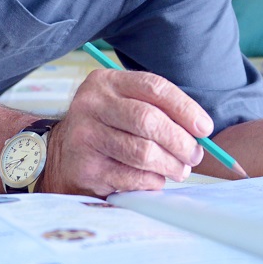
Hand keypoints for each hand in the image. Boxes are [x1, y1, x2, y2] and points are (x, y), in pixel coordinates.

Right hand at [37, 68, 209, 196]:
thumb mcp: (122, 105)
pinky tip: (155, 179)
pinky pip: (132, 178)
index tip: (204, 128)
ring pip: (143, 152)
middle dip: (180, 141)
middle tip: (194, 155)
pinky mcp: (86, 168)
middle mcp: (92, 104)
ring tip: (180, 170)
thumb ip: (156, 109)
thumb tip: (200, 131)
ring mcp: (86, 137)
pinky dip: (152, 181)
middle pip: (149, 120)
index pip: (154, 87)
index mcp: (106, 82)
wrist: (57, 156)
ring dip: (170, 165)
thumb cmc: (105, 129)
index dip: (185, 108)